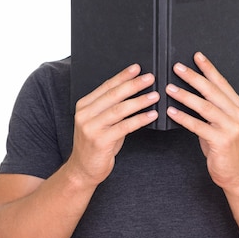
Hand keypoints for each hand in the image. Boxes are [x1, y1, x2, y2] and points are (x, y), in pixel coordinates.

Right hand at [70, 64, 159, 185]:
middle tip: (150, 78)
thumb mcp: (101, 122)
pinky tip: (151, 114)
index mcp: (84, 105)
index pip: (106, 86)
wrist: (83, 169)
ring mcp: (91, 128)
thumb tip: (134, 90)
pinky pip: (124, 126)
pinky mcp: (100, 141)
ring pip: (120, 109)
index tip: (137, 68)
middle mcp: (85, 114)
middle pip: (113, 95)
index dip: (123, 76)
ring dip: (140, 101)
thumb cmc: (96, 144)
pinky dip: (140, 119)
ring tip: (155, 95)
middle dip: (134, 85)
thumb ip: (112, 107)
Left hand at [165, 52, 238, 188]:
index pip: (222, 82)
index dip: (208, 68)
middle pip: (212, 91)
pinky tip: (171, 111)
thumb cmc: (225, 147)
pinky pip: (198, 126)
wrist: (236, 174)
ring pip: (205, 106)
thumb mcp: (222, 124)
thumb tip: (192, 91)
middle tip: (177, 67)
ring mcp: (231, 128)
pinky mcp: (221, 141)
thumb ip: (212, 108)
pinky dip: (183, 117)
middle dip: (193, 77)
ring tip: (169, 88)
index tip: (196, 56)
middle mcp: (238, 114)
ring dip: (185, 95)